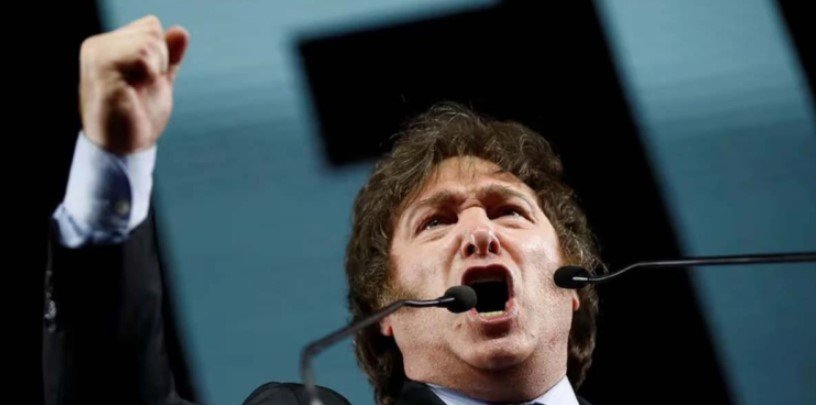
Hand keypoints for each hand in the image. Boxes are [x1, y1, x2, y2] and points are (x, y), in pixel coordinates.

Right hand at [79, 15, 188, 154]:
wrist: (122, 152)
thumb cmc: (137, 119)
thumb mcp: (157, 82)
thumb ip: (168, 57)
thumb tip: (181, 32)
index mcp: (106, 46)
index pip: (151, 27)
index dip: (160, 55)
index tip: (145, 82)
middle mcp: (96, 46)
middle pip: (152, 30)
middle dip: (159, 62)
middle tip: (141, 89)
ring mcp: (97, 58)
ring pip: (149, 41)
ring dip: (154, 71)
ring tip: (136, 92)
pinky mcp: (103, 73)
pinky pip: (142, 56)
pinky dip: (149, 75)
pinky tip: (134, 92)